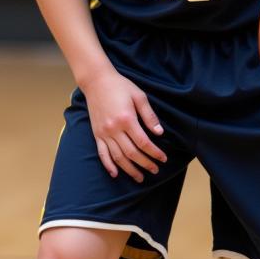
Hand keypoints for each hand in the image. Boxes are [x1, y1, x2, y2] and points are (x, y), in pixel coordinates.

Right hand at [81, 66, 165, 181]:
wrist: (96, 81)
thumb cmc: (120, 86)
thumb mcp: (139, 96)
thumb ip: (149, 115)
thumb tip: (159, 133)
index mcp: (126, 119)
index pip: (143, 142)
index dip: (154, 153)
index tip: (163, 159)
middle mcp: (114, 129)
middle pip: (132, 153)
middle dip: (145, 164)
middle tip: (155, 170)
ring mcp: (103, 133)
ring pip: (117, 157)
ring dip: (129, 169)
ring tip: (140, 177)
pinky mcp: (96, 134)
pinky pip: (102, 153)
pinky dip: (108, 165)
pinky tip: (115, 174)